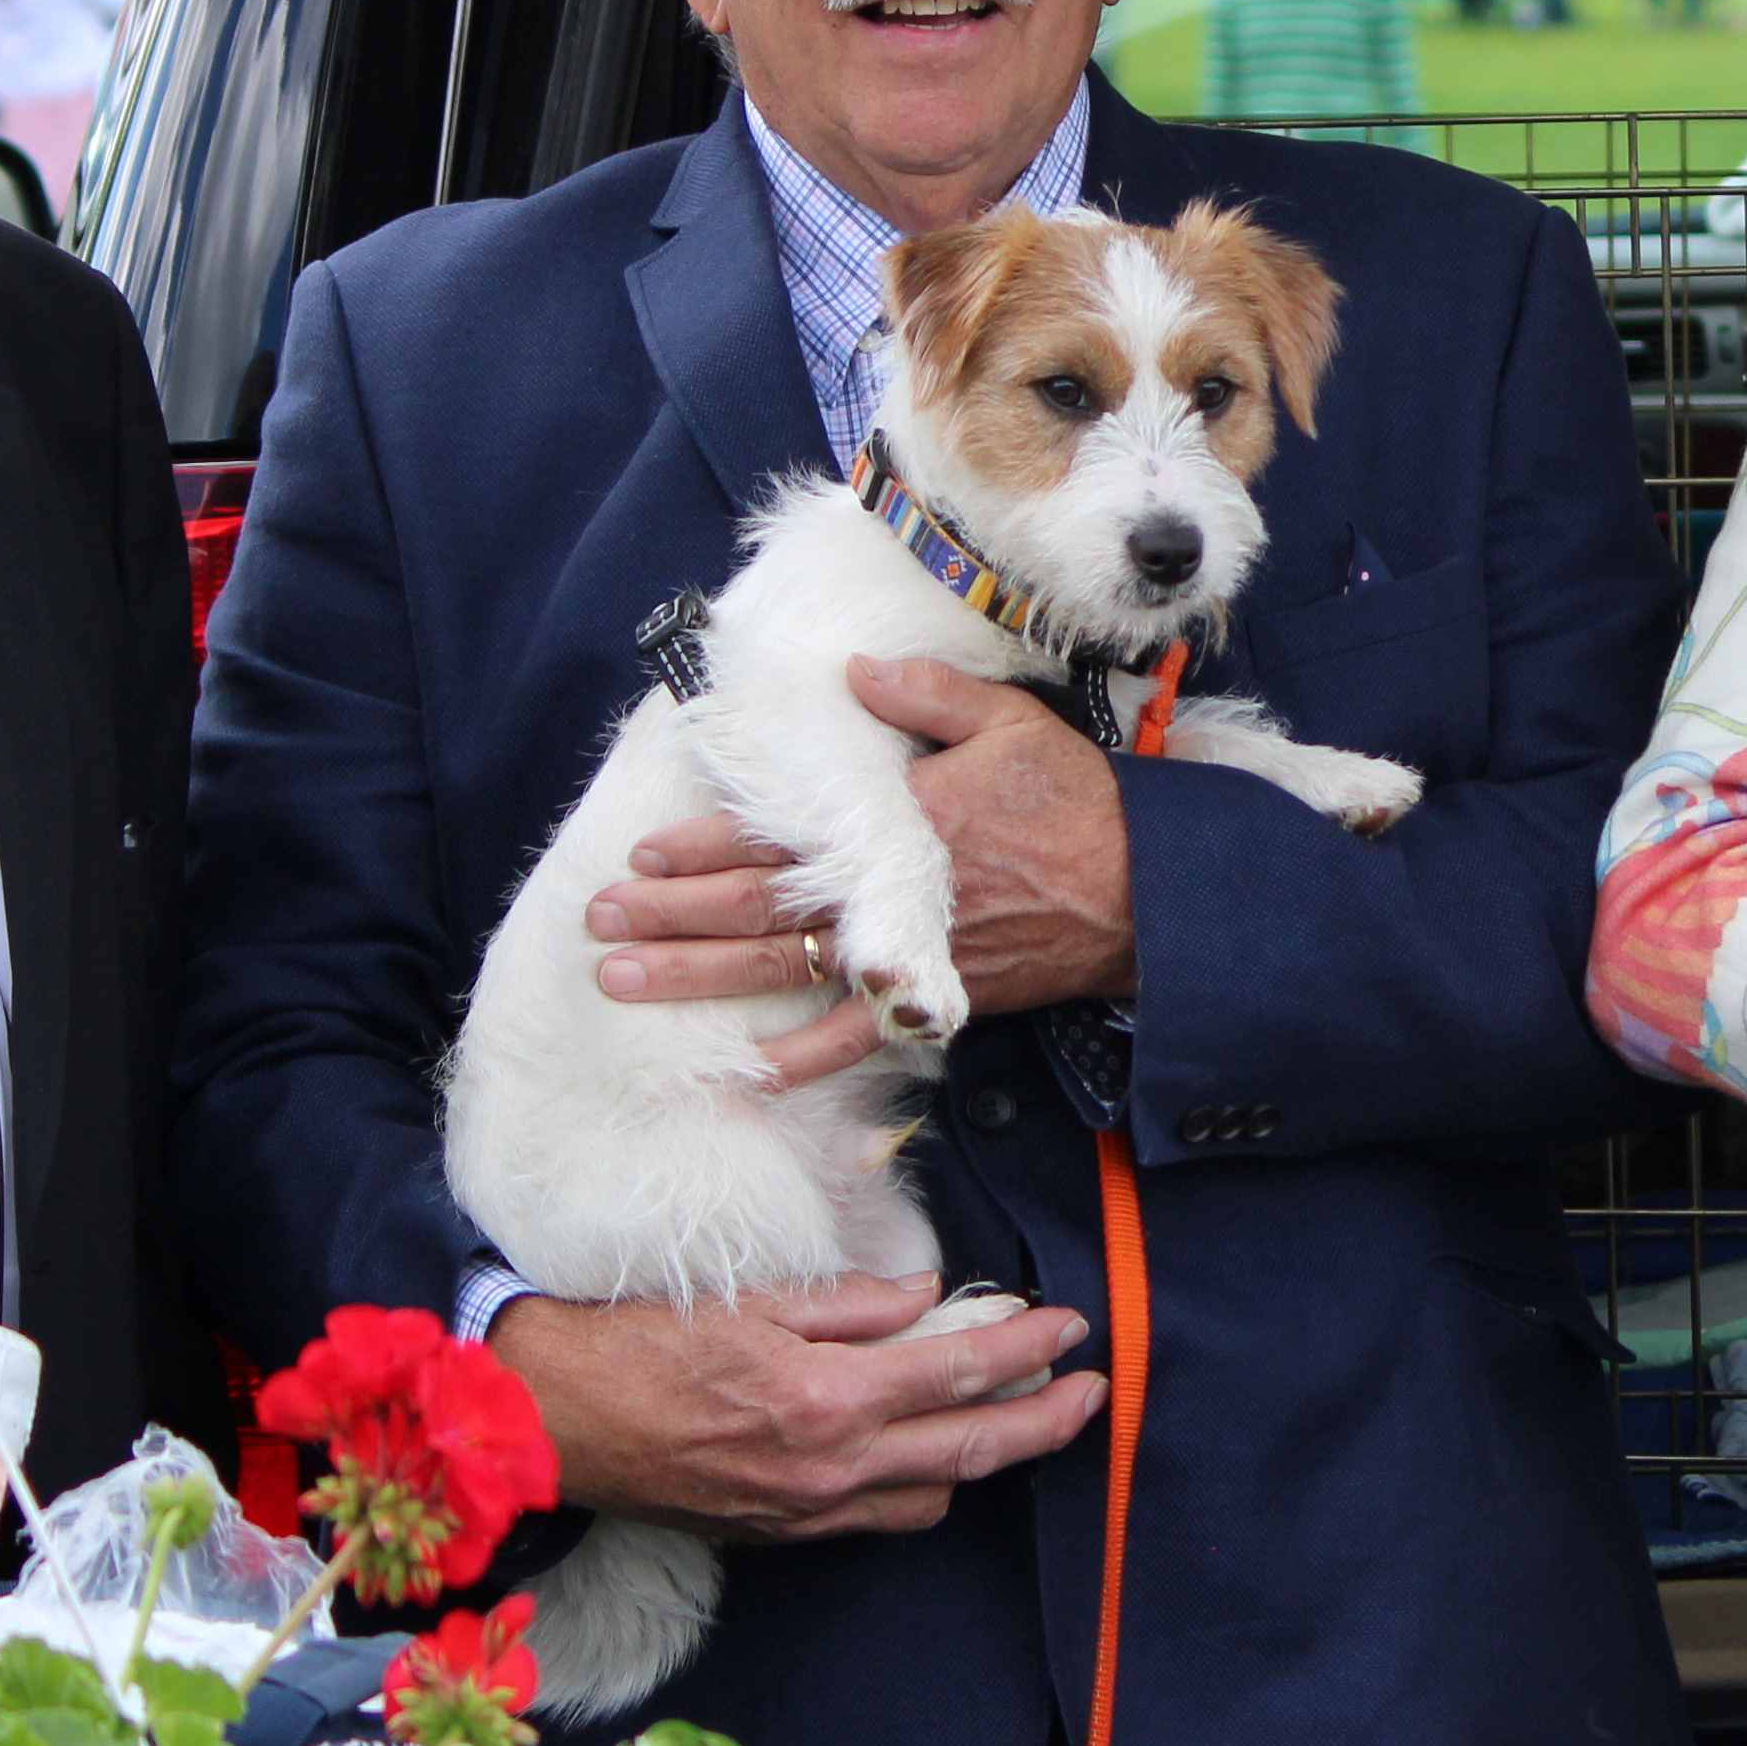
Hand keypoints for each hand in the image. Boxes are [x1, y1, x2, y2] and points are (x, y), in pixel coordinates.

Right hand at [490, 1274, 1102, 1538]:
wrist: (543, 1423)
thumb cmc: (633, 1346)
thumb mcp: (748, 1301)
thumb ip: (848, 1305)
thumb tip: (924, 1302)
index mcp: (825, 1399)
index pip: (959, 1373)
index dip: (1028, 1349)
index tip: (1073, 1329)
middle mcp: (828, 1469)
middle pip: (972, 1449)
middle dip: (1045, 1421)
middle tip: (1093, 1394)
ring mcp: (804, 1511)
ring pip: (933, 1493)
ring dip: (982, 1456)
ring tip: (1015, 1416)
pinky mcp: (779, 1534)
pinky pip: (879, 1518)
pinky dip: (919, 1484)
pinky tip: (929, 1455)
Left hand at [585, 658, 1142, 1089]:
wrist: (1148, 896)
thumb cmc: (1080, 802)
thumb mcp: (1010, 724)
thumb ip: (928, 696)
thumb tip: (855, 673)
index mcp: (900, 820)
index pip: (783, 834)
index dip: (707, 844)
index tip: (642, 850)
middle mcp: (891, 891)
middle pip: (761, 907)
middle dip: (672, 914)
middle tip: (597, 921)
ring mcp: (911, 950)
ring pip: (787, 971)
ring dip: (701, 979)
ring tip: (626, 982)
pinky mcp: (940, 993)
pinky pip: (861, 1036)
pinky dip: (806, 1059)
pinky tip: (747, 1073)